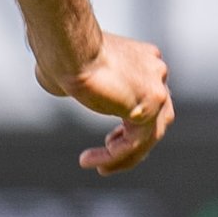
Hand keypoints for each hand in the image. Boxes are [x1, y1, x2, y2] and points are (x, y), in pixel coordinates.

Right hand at [48, 30, 172, 175]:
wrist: (68, 47)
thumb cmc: (61, 52)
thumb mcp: (71, 69)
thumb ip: (78, 81)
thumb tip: (60, 85)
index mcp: (144, 58)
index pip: (149, 96)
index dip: (131, 121)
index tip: (110, 138)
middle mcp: (156, 72)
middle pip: (157, 117)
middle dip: (135, 139)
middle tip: (111, 150)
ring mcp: (157, 89)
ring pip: (149, 135)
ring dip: (124, 155)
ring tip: (100, 169)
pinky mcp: (148, 108)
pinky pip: (136, 142)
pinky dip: (115, 156)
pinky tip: (91, 162)